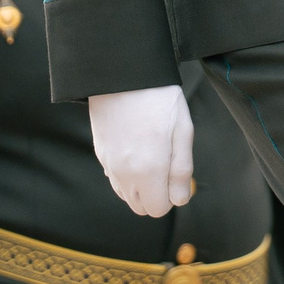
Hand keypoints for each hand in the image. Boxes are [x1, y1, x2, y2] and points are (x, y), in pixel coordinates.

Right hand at [87, 85, 195, 216]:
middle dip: (156, 194)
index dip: (172, 196)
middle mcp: (124, 174)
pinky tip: (137, 148)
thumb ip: (181, 170)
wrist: (123, 75)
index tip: (178, 173)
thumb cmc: (159, 99)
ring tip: (153, 154)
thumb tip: (180, 200)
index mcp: (147, 171)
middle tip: (167, 163)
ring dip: (141, 186)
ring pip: (126, 194)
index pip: (158, 209)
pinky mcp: (100, 154)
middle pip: (140, 206)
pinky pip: (115, 178)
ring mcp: (108, 165)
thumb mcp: (182, 132)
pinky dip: (127, 174)